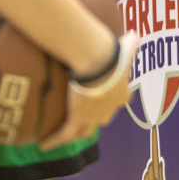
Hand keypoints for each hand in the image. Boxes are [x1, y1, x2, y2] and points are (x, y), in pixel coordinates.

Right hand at [42, 32, 136, 149]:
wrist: (99, 63)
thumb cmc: (112, 54)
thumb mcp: (124, 49)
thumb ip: (130, 43)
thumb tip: (134, 34)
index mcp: (122, 93)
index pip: (121, 100)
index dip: (115, 101)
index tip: (111, 100)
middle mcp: (110, 108)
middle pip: (103, 119)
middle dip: (96, 119)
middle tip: (84, 118)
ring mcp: (94, 117)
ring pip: (84, 131)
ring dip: (75, 133)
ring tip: (63, 136)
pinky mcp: (78, 119)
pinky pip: (65, 134)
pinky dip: (54, 141)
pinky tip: (44, 145)